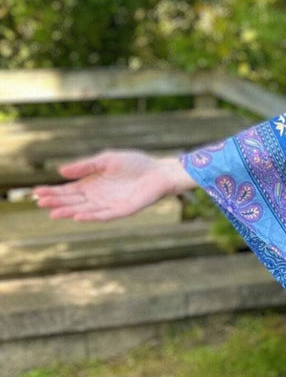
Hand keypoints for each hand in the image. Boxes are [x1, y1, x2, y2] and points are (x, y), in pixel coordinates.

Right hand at [30, 150, 179, 221]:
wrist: (158, 172)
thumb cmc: (134, 164)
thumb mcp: (106, 160)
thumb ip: (86, 166)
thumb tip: (61, 172)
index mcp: (91, 185)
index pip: (67, 191)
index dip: (52, 192)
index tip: (36, 192)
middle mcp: (97, 197)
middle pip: (72, 201)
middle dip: (56, 202)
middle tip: (40, 202)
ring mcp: (108, 205)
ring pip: (85, 210)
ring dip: (69, 211)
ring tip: (54, 213)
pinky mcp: (122, 211)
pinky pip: (104, 215)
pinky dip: (91, 216)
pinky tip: (78, 216)